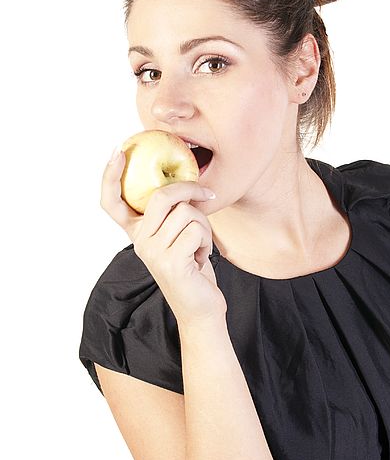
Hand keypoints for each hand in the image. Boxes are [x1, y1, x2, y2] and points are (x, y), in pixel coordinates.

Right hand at [100, 149, 226, 326]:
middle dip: (190, 190)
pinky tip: (200, 259)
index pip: (112, 202)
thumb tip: (183, 184)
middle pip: (162, 196)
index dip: (110, 175)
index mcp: (136, 233)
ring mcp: (152, 252)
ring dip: (204, 228)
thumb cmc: (192, 267)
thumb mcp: (178, 235)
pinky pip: (197, 231)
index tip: (119, 151)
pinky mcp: (170, 262)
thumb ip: (172, 213)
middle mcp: (139, 242)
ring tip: (199, 247)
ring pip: (186, 213)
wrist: (200, 309)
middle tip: (208, 196)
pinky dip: (207, 243)